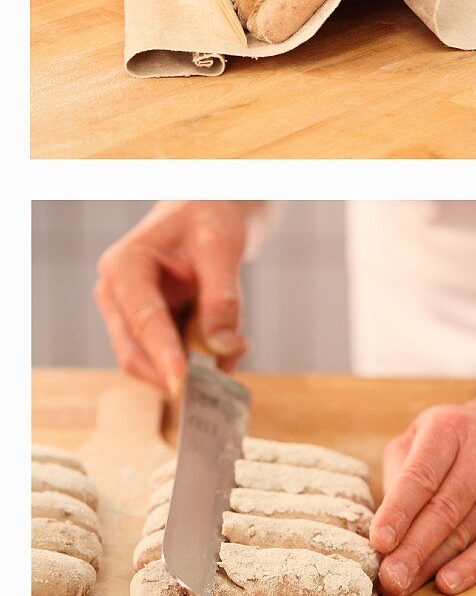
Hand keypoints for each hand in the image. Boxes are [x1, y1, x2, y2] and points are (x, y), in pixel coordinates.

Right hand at [95, 202, 249, 393]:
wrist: (205, 213)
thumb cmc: (207, 218)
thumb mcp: (221, 246)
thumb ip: (221, 296)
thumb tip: (221, 345)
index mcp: (124, 266)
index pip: (142, 319)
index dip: (162, 353)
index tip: (181, 382)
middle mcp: (117, 295)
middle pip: (135, 353)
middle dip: (179, 371)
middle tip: (224, 375)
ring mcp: (129, 315)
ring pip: (154, 363)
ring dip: (195, 368)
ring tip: (237, 346)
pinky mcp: (148, 329)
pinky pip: (171, 358)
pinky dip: (199, 361)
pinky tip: (229, 342)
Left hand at [370, 393, 475, 595]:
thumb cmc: (453, 438)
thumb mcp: (419, 435)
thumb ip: (399, 472)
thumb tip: (382, 523)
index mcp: (449, 430)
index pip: (420, 475)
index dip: (398, 511)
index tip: (379, 541)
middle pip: (444, 509)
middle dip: (412, 548)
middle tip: (389, 578)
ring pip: (466, 531)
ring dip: (432, 564)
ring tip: (404, 585)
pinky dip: (472, 567)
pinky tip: (448, 582)